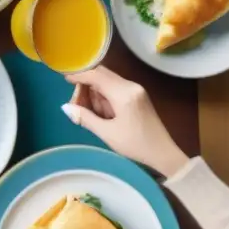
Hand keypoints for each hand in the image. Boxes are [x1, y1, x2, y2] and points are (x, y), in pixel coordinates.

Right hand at [62, 66, 189, 177]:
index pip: (96, 76)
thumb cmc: (135, 145)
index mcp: (124, 94)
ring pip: (107, 81)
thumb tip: (65, 107)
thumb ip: (85, 118)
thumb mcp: (107, 133)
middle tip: (77, 104)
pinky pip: (115, 88)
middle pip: (102, 75)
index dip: (79, 76)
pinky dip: (103, 96)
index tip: (65, 80)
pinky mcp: (138, 95)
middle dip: (86, 86)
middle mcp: (131, 86)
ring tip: (88, 111)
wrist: (163, 153)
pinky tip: (100, 111)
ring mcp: (136, 89)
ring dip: (94, 92)